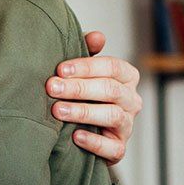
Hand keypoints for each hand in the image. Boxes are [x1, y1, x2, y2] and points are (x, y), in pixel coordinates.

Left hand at [47, 31, 141, 163]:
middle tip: (52, 88)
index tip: (60, 69)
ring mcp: (128, 125)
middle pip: (110, 90)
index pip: (112, 67)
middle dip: (78, 88)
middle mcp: (131, 100)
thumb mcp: (83, 70)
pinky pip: (113, 147)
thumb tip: (98, 36)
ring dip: (82, 112)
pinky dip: (94, 141)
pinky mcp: (120, 148)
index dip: (86, 66)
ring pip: (112, 115)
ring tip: (57, 110)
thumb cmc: (83, 92)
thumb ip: (88, 51)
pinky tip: (75, 136)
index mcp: (127, 77)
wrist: (82, 128)